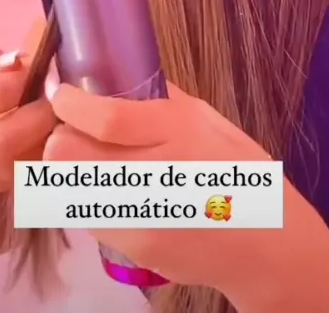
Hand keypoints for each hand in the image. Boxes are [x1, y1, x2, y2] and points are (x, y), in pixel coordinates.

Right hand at [0, 37, 55, 197]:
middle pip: (2, 141)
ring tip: (50, 123)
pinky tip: (34, 141)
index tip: (44, 77)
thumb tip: (25, 67)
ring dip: (40, 145)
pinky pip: (3, 181)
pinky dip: (27, 162)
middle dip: (41, 123)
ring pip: (6, 168)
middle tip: (57, 107)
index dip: (28, 84)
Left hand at [45, 83, 269, 296]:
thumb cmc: (240, 172)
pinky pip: (87, 216)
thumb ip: (162, 100)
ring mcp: (143, 218)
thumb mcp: (209, 120)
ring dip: (69, 170)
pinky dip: (87, 199)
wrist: (267, 245)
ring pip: (68, 187)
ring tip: (92, 162)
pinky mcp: (134, 249)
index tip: (61, 94)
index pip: (106, 119)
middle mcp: (158, 174)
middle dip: (62, 137)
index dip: (70, 105)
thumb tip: (117, 79)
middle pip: (70, 154)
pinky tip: (112, 193)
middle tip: (75, 132)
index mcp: (180, 131)